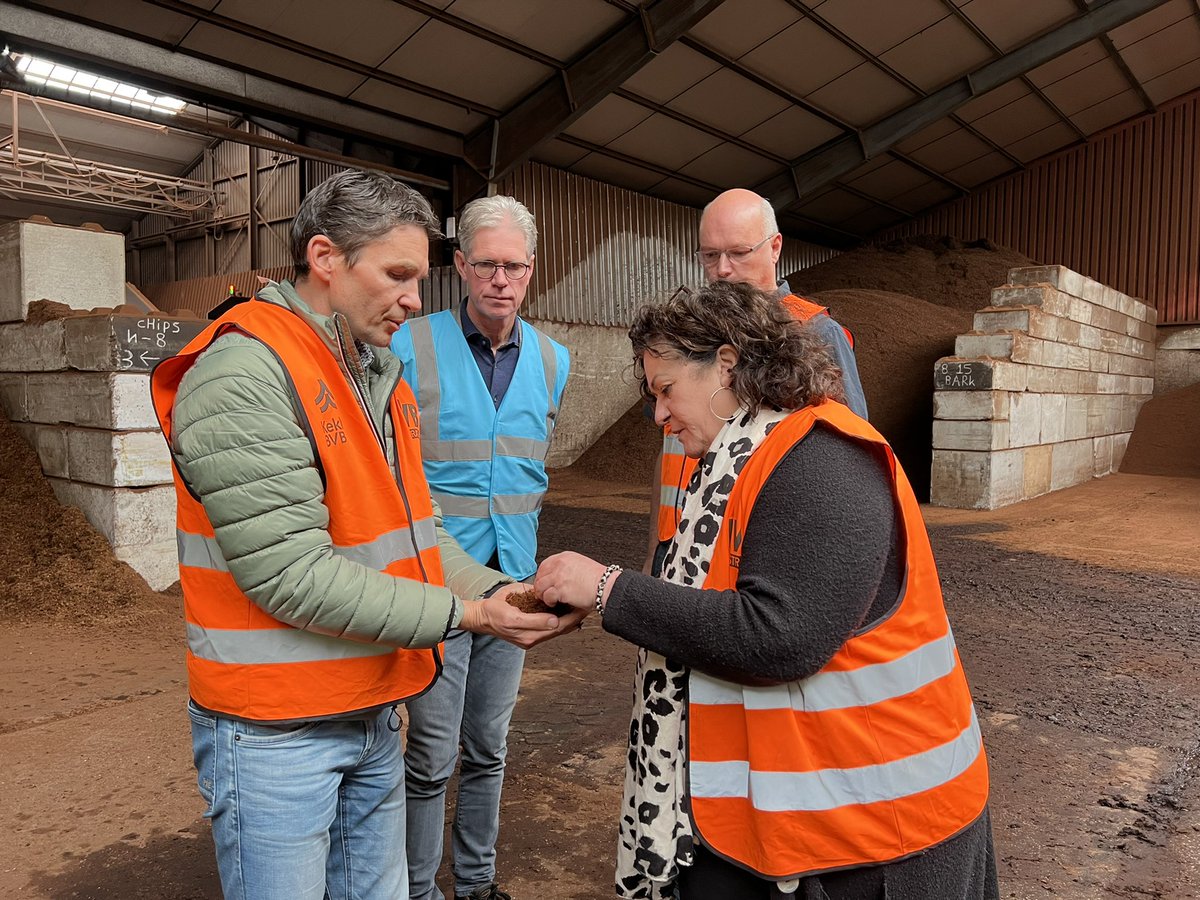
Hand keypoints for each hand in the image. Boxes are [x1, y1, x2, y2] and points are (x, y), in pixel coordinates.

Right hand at [460, 583, 586, 649]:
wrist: (480, 616)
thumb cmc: (493, 613)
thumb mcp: (513, 616)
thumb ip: (534, 620)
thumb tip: (555, 621)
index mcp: (530, 635)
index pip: (558, 627)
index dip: (572, 618)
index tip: (583, 607)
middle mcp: (533, 637)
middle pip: (560, 629)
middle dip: (574, 618)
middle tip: (587, 605)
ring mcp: (531, 635)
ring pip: (556, 628)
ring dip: (569, 618)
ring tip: (581, 607)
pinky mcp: (529, 630)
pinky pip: (548, 626)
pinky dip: (559, 619)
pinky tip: (565, 611)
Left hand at [536, 552, 616, 611]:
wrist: (606, 586)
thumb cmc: (598, 579)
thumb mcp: (581, 565)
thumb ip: (567, 567)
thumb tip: (557, 576)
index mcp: (565, 557)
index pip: (544, 565)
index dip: (542, 576)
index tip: (544, 583)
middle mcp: (560, 564)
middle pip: (540, 576)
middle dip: (541, 587)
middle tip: (544, 594)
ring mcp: (559, 576)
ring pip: (540, 586)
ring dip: (543, 595)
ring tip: (550, 599)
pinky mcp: (560, 589)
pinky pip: (547, 597)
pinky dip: (549, 602)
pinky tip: (555, 603)